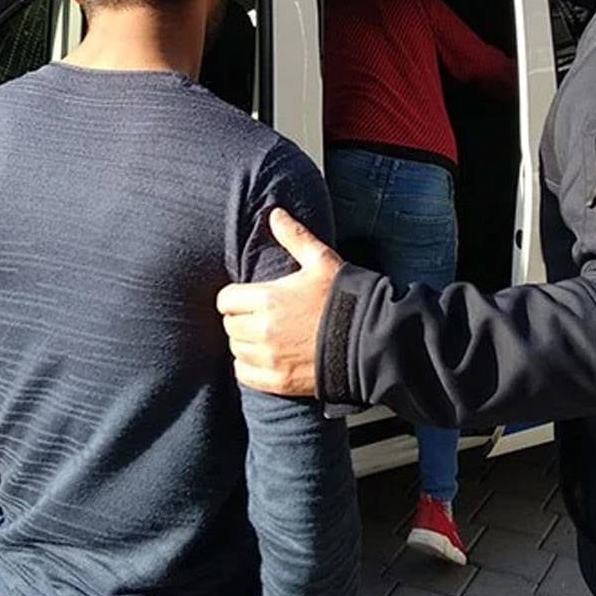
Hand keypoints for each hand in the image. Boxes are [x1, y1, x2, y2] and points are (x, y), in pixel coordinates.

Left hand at [217, 208, 344, 396]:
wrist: (371, 340)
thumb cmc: (347, 298)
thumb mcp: (322, 261)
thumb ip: (295, 236)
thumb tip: (275, 214)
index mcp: (267, 299)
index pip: (225, 300)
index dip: (235, 297)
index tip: (249, 298)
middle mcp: (262, 330)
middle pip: (229, 325)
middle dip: (241, 319)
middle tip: (259, 317)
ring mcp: (270, 358)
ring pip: (236, 349)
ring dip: (245, 343)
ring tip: (264, 337)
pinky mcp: (279, 381)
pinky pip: (244, 374)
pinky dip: (249, 367)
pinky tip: (265, 358)